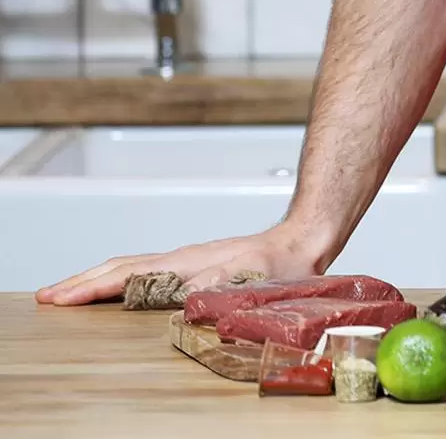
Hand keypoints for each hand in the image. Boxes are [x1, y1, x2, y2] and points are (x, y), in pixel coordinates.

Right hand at [37, 223, 322, 305]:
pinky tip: (113, 290)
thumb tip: (184, 294)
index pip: (128, 275)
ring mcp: (185, 261)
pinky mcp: (193, 267)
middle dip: (81, 282)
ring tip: (66, 293)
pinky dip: (119, 279)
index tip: (61, 298)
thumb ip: (218, 282)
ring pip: (129, 267)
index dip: (92, 288)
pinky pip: (145, 271)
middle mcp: (179, 259)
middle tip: (47, 296)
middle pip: (119, 267)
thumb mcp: (253, 275)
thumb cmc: (282, 263)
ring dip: (96, 280)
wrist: (302, 242)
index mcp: (186, 262)